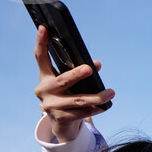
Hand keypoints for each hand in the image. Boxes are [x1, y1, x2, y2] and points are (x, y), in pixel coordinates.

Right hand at [33, 26, 113, 142]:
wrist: (61, 124)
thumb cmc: (66, 96)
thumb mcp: (70, 83)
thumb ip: (81, 71)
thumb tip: (97, 64)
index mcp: (44, 77)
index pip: (40, 58)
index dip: (41, 42)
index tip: (44, 28)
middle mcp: (44, 91)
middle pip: (62, 80)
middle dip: (76, 75)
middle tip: (89, 69)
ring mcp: (51, 106)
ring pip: (77, 100)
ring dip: (96, 97)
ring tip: (111, 93)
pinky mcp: (61, 119)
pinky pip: (81, 113)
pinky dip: (95, 108)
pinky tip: (104, 106)